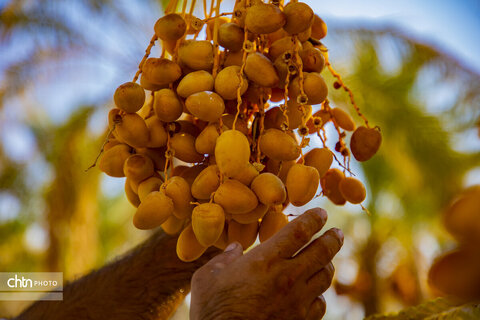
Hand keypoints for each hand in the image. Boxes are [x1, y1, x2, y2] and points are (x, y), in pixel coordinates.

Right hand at [190, 208, 342, 319]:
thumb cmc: (211, 310)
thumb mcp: (207, 277)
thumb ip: (224, 258)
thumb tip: (236, 249)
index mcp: (265, 260)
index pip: (299, 231)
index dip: (314, 219)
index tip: (321, 213)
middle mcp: (287, 278)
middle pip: (322, 251)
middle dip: (333, 239)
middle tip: (337, 233)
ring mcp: (297, 302)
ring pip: (325, 276)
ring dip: (327, 264)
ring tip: (326, 259)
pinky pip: (320, 304)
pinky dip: (319, 294)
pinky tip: (313, 293)